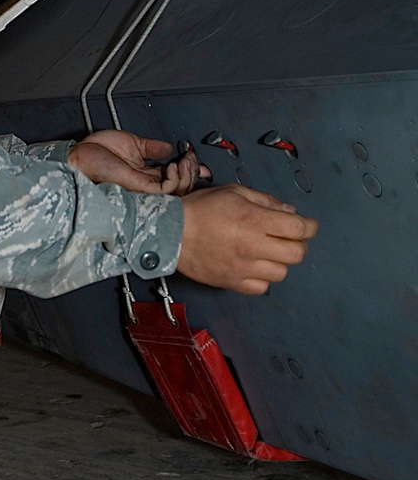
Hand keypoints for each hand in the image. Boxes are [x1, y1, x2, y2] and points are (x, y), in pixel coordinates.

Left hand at [68, 130, 209, 195]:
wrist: (81, 156)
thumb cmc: (97, 152)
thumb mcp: (133, 144)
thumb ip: (153, 147)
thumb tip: (170, 147)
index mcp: (146, 176)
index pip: (175, 179)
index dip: (191, 173)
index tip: (200, 164)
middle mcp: (147, 185)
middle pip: (181, 188)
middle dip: (193, 172)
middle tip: (192, 158)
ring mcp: (144, 189)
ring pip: (177, 193)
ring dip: (187, 175)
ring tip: (185, 161)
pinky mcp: (140, 189)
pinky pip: (165, 191)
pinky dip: (175, 180)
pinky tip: (173, 167)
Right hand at [177, 185, 318, 294]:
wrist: (170, 233)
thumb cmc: (200, 209)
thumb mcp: (234, 192)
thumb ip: (265, 201)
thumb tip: (290, 212)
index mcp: (255, 220)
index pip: (299, 228)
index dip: (309, 226)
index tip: (306, 225)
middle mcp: (253, 246)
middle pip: (296, 253)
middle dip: (298, 243)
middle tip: (288, 237)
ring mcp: (243, 268)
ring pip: (281, 272)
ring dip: (279, 261)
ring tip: (267, 252)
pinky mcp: (232, 282)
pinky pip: (261, 287)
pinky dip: (262, 278)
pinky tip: (254, 266)